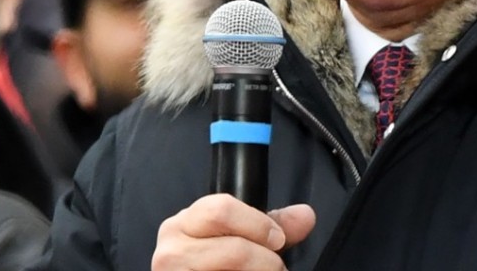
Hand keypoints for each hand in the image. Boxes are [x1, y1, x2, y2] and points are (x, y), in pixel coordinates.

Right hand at [152, 195, 315, 270]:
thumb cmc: (211, 263)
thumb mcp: (236, 237)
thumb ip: (270, 225)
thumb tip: (306, 215)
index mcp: (183, 223)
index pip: (221, 210)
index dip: (258, 225)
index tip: (278, 238)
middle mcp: (171, 250)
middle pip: (233, 250)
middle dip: (265, 260)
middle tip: (276, 267)